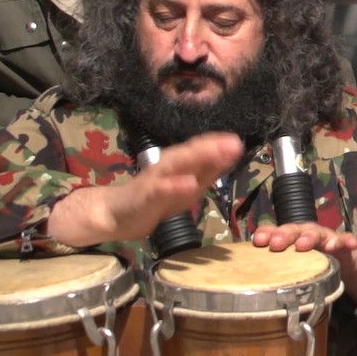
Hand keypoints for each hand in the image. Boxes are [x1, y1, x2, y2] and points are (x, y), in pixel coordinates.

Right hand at [47, 132, 242, 246]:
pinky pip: (162, 189)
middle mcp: (168, 165)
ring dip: (198, 158)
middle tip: (234, 143)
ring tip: (217, 153)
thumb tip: (232, 155)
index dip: (218, 144)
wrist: (118, 214)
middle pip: (191, 152)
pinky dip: (176, 185)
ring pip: (177, 165)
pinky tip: (190, 183)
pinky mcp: (147, 195)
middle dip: (212, 147)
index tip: (238, 141)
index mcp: (179, 162)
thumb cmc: (158, 199)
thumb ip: (209, 171)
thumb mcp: (189, 186)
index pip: (200, 148)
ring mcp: (157, 178)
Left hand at [251, 222, 356, 305]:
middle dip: (284, 235)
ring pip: (317, 233)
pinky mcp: (344, 245)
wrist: (346, 260)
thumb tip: (251, 291)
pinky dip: (346, 241)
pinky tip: (349, 244)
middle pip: (294, 230)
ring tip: (303, 244)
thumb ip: (277, 273)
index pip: (275, 232)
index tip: (257, 241)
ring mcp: (326, 238)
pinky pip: (346, 241)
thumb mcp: (293, 267)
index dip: (266, 234)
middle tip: (276, 244)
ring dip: (309, 237)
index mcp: (290, 239)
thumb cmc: (313, 263)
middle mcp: (306, 234)